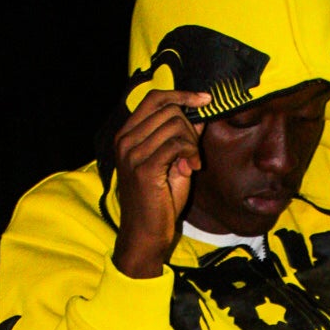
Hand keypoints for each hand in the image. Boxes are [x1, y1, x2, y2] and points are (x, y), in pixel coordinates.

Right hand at [113, 89, 211, 278]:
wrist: (145, 235)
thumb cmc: (158, 202)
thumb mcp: (172, 162)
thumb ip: (182, 137)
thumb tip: (199, 113)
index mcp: (127, 134)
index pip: (154, 98)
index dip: (182, 94)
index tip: (205, 100)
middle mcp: (125, 140)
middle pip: (168, 110)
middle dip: (190, 127)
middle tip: (194, 152)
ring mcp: (132, 153)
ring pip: (174, 125)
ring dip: (192, 143)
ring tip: (192, 163)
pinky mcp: (144, 169)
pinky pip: (176, 144)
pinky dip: (191, 153)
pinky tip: (193, 168)